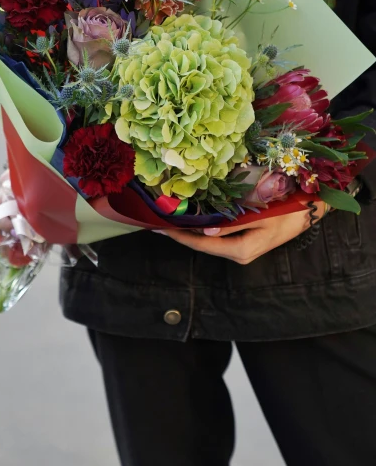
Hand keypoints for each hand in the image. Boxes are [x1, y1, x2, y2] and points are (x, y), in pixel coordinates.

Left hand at [157, 202, 326, 264]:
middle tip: (157, 218)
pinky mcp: (242, 242)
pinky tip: (190, 218)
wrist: (308, 212)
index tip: (160, 226)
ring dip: (189, 230)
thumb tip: (208, 231)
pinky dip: (201, 228)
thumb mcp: (263, 216)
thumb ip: (235, 224)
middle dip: (180, 233)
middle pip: (201, 245)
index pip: (202, 245)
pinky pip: (216, 237)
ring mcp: (240, 249)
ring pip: (207, 242)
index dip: (180, 236)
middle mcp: (238, 254)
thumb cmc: (287, 212)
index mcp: (242, 250)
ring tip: (168, 217)